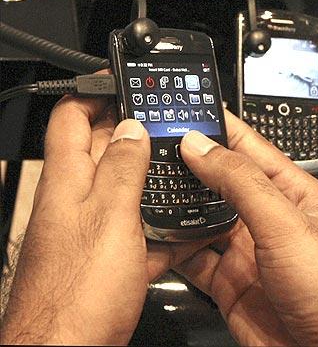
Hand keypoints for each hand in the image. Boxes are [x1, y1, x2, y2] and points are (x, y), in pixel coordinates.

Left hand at [0, 92, 213, 344]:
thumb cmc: (78, 291)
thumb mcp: (109, 216)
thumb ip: (122, 168)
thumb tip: (131, 129)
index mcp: (71, 179)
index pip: (71, 116)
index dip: (94, 94)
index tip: (122, 87)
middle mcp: (79, 197)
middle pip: (104, 148)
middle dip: (133, 132)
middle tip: (166, 126)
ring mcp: (96, 225)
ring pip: (126, 187)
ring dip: (152, 176)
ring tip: (182, 166)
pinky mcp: (111, 252)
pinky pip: (138, 226)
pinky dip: (160, 222)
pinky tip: (186, 223)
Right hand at [175, 110, 317, 345]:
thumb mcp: (285, 224)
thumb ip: (240, 183)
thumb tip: (200, 147)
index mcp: (289, 193)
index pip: (249, 147)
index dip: (220, 127)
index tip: (191, 112)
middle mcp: (265, 218)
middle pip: (219, 182)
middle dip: (190, 165)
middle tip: (159, 149)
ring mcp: (245, 249)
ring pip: (201, 219)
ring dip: (178, 207)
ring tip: (151, 187)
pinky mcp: (229, 280)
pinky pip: (193, 257)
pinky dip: (173, 247)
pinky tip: (158, 237)